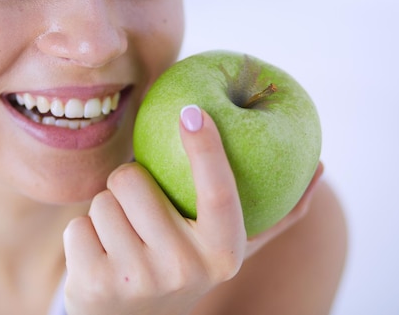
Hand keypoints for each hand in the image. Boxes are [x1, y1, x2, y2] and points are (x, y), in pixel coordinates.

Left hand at [62, 106, 319, 314]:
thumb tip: (321, 169)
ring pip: (102, 200)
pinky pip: (77, 225)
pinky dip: (84, 237)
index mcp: (222, 254)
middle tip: (141, 215)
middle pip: (133, 179)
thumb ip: (273, 215)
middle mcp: (184, 270)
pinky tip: (101, 261)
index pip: (218, 191)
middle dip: (130, 186)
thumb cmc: (182, 270)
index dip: (207, 148)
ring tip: (124, 242)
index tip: (193, 111)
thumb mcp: (226, 248)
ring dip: (107, 213)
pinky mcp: (94, 287)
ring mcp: (137, 281)